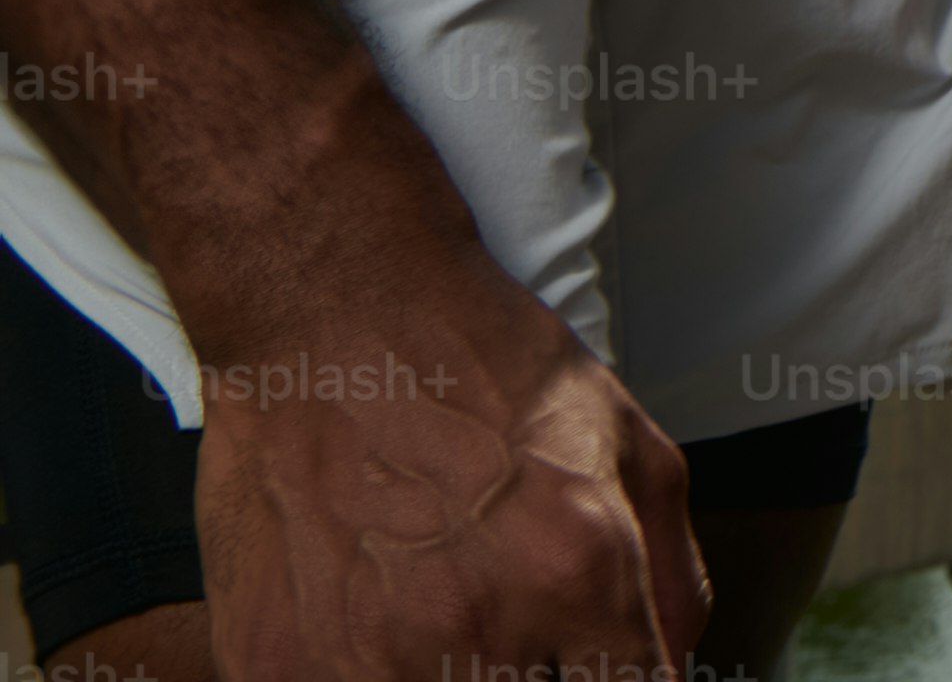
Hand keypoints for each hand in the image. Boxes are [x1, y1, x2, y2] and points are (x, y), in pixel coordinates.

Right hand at [189, 251, 702, 681]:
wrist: (332, 314)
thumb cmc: (487, 370)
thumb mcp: (630, 443)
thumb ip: (672, 580)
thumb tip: (673, 674)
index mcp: (582, 572)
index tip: (590, 667)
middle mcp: (478, 630)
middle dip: (527, 678)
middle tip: (503, 618)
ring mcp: (364, 661)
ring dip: (440, 678)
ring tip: (429, 604)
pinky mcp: (270, 671)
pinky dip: (354, 675)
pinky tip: (361, 614)